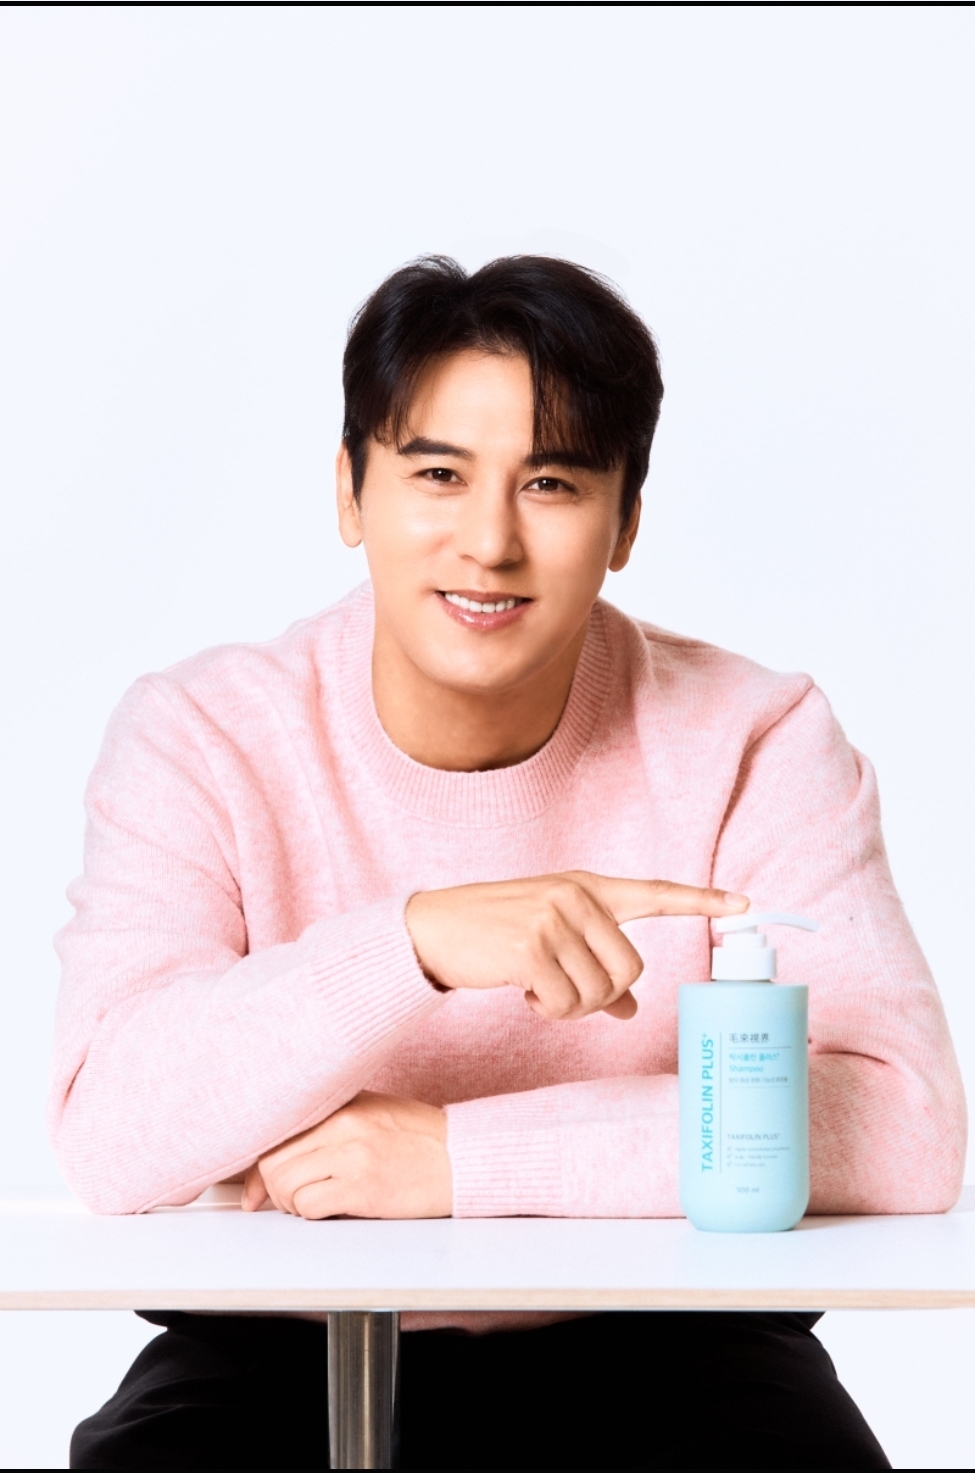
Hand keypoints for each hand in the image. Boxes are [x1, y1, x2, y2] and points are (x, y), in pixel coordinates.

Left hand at [241, 1091, 451, 1219]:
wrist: (463, 1158)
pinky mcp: (363, 1186)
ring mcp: (352, 1154)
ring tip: (314, 1205)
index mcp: (343, 1104)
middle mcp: (342, 1123)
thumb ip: (329, 1128)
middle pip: (273, 1160)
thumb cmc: (421, 1140)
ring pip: (285, 1184)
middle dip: (272, 1189)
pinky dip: (310, 1214)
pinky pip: (309, 1205)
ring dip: (291, 1204)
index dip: (258, 1166)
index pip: (278, 1131)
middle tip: (290, 1201)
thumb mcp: (374, 1114)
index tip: (254, 1190)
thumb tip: (280, 1159)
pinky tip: (331, 1211)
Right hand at [406, 873, 747, 1022]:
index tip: (743, 904)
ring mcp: (552, 919)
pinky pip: (565, 1002)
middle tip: (566, 994)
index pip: (653, 893)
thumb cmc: (494, 935)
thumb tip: (632, 1008)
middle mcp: (575, 897)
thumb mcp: (549, 939)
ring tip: (539, 989)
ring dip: (571, 1007)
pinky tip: (524, 992)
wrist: (432, 929)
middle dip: (602, 996)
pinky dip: (548, 1010)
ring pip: (599, 992)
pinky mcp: (530, 947)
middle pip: (631, 969)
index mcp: (586, 888)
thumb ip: (593, 964)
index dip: (701, 900)